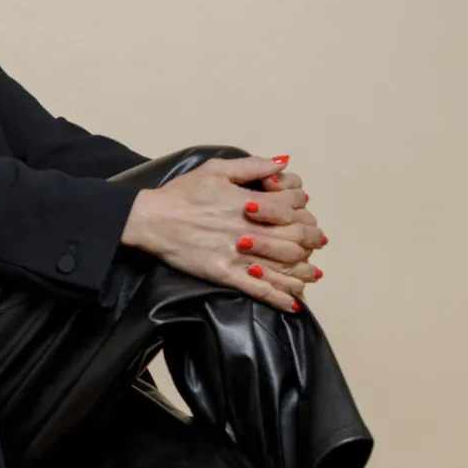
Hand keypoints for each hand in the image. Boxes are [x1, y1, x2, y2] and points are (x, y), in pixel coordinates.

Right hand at [121, 156, 326, 312]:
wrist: (152, 219)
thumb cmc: (182, 193)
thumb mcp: (216, 169)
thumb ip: (252, 166)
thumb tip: (282, 163)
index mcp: (248, 202)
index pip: (293, 203)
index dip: (302, 203)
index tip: (301, 206)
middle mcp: (248, 230)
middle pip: (296, 237)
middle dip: (311, 238)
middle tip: (315, 240)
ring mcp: (237, 254)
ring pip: (283, 266)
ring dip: (302, 271)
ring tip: (310, 273)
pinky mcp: (224, 274)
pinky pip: (258, 290)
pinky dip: (279, 298)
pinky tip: (293, 304)